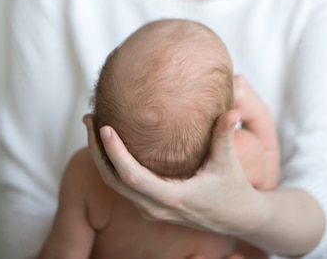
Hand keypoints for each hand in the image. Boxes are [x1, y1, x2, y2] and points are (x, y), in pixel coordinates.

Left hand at [83, 110, 259, 233]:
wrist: (237, 219)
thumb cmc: (233, 188)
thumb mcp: (228, 163)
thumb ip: (224, 135)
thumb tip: (232, 108)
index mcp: (170, 198)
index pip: (131, 176)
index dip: (114, 152)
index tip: (104, 126)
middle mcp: (155, 207)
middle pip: (112, 180)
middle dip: (96, 149)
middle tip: (88, 117)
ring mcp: (151, 210)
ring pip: (114, 184)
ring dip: (100, 156)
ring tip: (93, 126)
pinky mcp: (151, 207)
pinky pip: (122, 186)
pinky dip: (110, 164)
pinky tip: (110, 143)